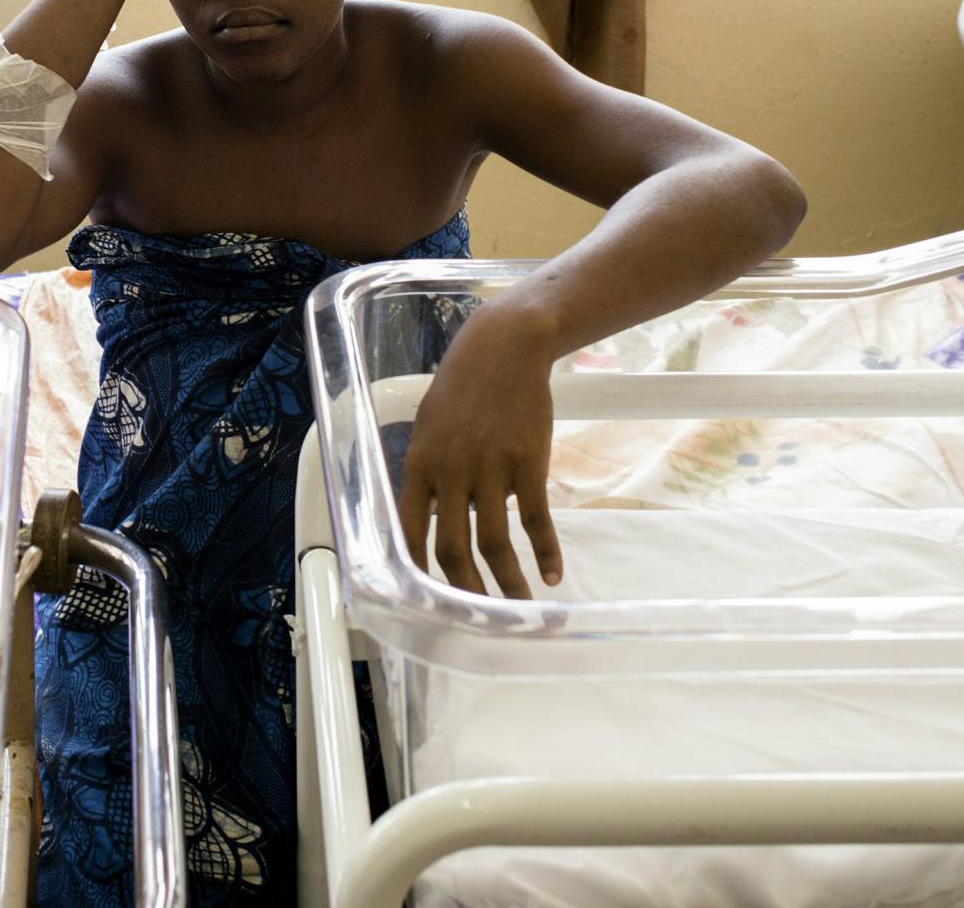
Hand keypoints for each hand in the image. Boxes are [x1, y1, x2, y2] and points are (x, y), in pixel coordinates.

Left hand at [398, 304, 562, 598]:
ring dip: (507, 582)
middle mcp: (451, 471)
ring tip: (518, 605)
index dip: (417, 573)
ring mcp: (490, 468)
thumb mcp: (430, 427)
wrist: (503, 348)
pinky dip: (546, 552)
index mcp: (420, 465)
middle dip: (465, 591)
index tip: (426, 602)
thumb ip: (430, 474)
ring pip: (494, 543)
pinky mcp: (528, 463)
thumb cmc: (463, 387)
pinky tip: (553, 573)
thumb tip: (437, 520)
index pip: (409, 533)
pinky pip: (536, 520)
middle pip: (451, 549)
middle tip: (477, 617)